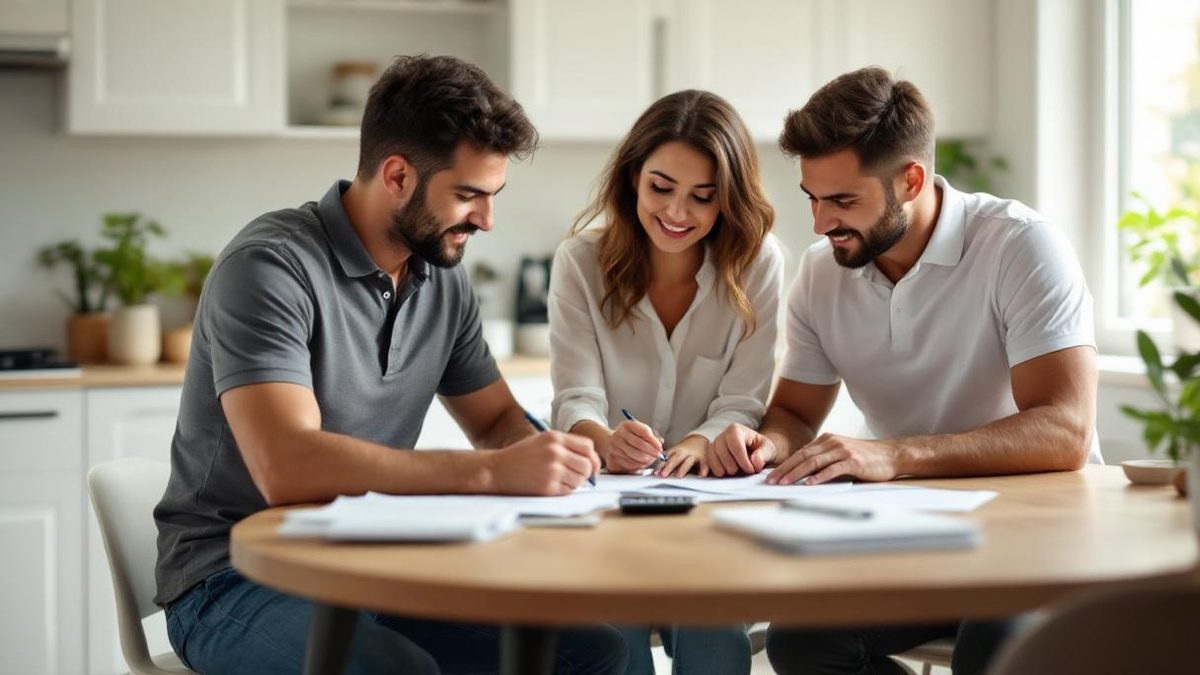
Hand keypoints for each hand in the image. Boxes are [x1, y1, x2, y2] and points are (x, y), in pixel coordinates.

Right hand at [487, 431, 600, 495]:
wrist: (497, 469)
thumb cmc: (520, 456)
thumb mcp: (542, 441)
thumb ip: (564, 446)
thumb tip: (588, 460)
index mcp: (555, 438)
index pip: (588, 447)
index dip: (593, 458)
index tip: (591, 466)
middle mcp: (556, 452)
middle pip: (588, 464)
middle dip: (587, 473)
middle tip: (579, 477)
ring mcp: (552, 470)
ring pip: (580, 479)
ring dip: (576, 483)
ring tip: (562, 480)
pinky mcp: (548, 487)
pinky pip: (569, 490)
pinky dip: (565, 490)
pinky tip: (553, 485)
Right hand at [604, 420, 663, 473]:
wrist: (610, 443)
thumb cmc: (629, 437)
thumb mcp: (639, 431)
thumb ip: (651, 436)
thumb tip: (660, 441)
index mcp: (627, 425)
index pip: (644, 431)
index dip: (654, 441)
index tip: (660, 447)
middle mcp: (618, 435)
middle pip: (639, 444)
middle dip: (652, 451)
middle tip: (658, 455)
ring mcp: (614, 447)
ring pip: (635, 456)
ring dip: (646, 460)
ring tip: (650, 459)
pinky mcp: (612, 459)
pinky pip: (629, 465)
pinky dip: (638, 465)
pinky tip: (641, 463)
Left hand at [655, 437, 709, 477]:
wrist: (700, 441)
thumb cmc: (684, 451)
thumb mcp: (675, 453)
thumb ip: (667, 462)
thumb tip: (656, 474)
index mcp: (675, 451)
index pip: (667, 458)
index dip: (661, 466)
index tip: (656, 473)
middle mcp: (684, 452)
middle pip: (676, 458)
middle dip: (669, 466)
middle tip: (664, 474)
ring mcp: (695, 455)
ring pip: (688, 461)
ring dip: (683, 468)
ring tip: (678, 475)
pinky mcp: (705, 458)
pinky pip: (705, 464)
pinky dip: (703, 469)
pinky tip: (701, 475)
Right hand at [708, 423, 776, 476]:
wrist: (755, 452)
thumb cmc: (761, 449)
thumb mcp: (768, 449)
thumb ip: (764, 454)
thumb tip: (755, 460)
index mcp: (736, 429)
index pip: (735, 444)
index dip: (743, 459)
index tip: (751, 470)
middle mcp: (723, 435)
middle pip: (722, 451)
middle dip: (733, 465)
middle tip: (744, 472)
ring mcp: (715, 444)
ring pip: (713, 456)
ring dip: (723, 469)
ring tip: (735, 473)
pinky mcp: (711, 454)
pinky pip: (708, 461)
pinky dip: (714, 469)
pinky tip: (724, 474)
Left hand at [766, 433, 900, 484]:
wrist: (892, 454)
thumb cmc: (866, 458)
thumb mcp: (841, 454)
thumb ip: (824, 459)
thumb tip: (803, 474)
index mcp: (826, 440)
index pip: (800, 453)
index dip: (784, 465)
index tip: (771, 477)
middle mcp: (832, 442)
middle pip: (802, 457)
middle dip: (785, 470)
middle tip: (771, 482)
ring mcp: (842, 451)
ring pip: (814, 462)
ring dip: (797, 474)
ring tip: (784, 484)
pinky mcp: (853, 461)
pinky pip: (832, 469)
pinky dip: (819, 477)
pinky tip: (810, 484)